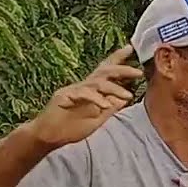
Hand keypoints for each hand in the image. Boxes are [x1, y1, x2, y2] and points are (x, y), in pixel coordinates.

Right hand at [26, 45, 142, 147]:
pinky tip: (106, 105)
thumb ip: (111, 107)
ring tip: (128, 96)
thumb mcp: (98, 118)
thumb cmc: (71, 128)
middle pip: (104, 71)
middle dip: (122, 69)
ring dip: (114, 88)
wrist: (49, 138)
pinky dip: (96, 99)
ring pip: (97, 82)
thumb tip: (127, 96)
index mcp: (92, 89)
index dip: (118, 58)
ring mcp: (73, 89)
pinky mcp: (64, 96)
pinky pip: (83, 94)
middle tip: (138, 72)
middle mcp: (84, 86)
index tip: (130, 49)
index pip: (107, 70)